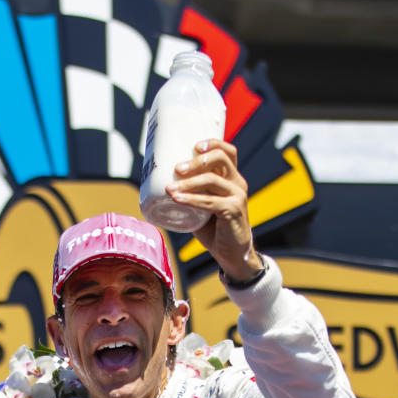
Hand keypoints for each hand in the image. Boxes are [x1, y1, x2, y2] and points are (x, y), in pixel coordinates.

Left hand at [167, 140, 259, 281]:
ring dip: (188, 182)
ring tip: (169, 188)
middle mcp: (237, 183)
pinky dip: (191, 199)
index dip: (212, 143)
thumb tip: (160, 184)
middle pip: (220, 159)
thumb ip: (191, 194)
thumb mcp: (203, 207)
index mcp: (231, 178)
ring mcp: (237, 196)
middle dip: (196, 161)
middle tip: (177, 168)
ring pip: (212, 179)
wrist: (232, 254)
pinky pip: (210, 201)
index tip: (194, 145)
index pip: (227, 151)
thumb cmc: (215, 229)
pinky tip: (178, 199)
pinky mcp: (234, 211)